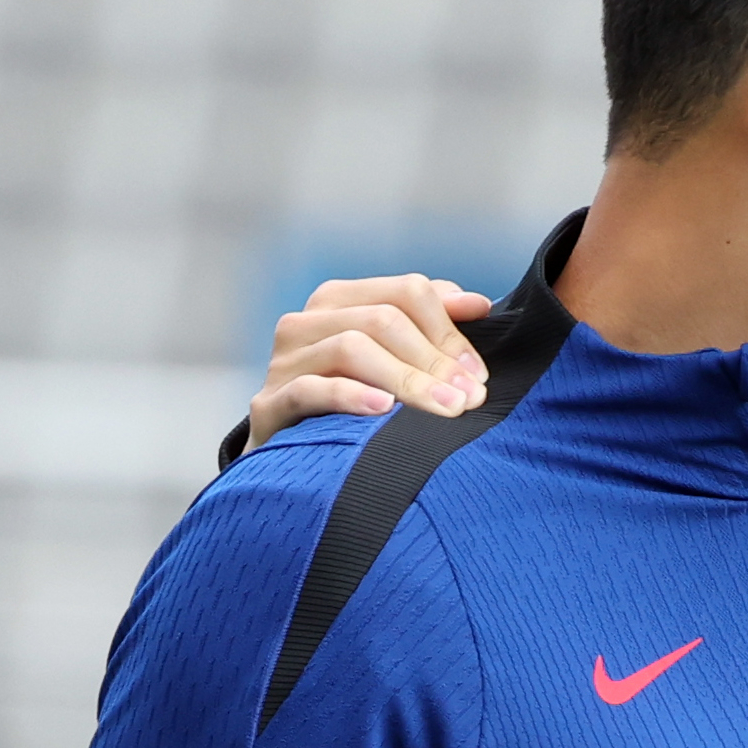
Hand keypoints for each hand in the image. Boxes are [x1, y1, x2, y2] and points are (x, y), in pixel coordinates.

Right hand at [246, 276, 492, 452]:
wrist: (292, 455)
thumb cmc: (356, 401)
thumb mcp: (396, 358)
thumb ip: (434, 324)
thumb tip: (479, 304)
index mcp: (340, 301)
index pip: (407, 292)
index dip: (450, 329)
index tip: (478, 373)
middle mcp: (307, 322)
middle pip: (383, 319)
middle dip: (435, 359)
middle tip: (471, 397)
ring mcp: (283, 362)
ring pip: (351, 348)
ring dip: (407, 379)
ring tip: (445, 408)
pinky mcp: (269, 404)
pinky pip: (310, 389)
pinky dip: (351, 396)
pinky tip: (384, 409)